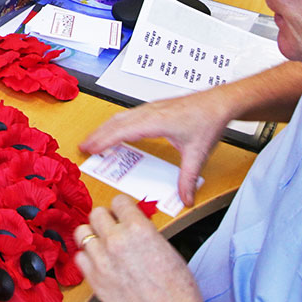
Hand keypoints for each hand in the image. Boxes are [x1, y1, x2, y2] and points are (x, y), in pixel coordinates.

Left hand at [74, 196, 206, 301]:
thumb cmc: (179, 293)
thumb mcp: (167, 250)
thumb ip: (145, 235)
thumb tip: (133, 229)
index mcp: (139, 229)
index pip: (119, 201)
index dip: (122, 209)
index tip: (123, 215)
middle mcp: (117, 241)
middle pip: (96, 213)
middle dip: (105, 220)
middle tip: (112, 230)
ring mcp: (102, 261)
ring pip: (82, 233)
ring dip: (92, 237)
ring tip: (102, 246)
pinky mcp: (94, 281)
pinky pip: (79, 258)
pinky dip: (87, 258)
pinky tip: (99, 264)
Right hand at [81, 91, 231, 205]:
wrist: (219, 102)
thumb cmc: (208, 121)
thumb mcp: (197, 154)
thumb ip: (188, 178)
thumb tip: (185, 199)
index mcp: (156, 122)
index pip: (122, 131)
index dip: (104, 140)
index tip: (89, 148)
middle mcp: (150, 112)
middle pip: (116, 122)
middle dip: (97, 135)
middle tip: (82, 147)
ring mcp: (151, 108)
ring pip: (120, 117)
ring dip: (105, 128)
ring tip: (93, 140)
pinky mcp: (154, 108)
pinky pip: (128, 115)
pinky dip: (116, 123)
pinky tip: (115, 130)